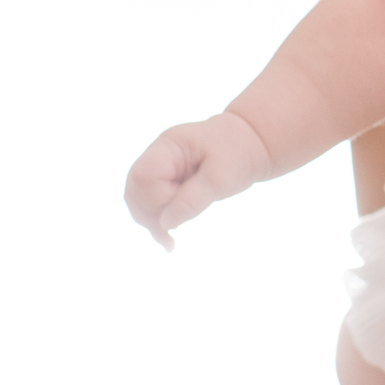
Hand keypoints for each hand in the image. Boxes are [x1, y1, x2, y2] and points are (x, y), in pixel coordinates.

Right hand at [124, 112, 271, 248]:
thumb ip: (193, 199)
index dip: (159, 197)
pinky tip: (169, 243)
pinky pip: (150, 203)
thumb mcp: (221, 178)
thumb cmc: (238, 154)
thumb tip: (165, 224)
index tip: (186, 198)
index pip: (144, 176)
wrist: (249, 142)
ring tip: (170, 241)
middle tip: (176, 227)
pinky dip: (158, 222)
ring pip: (138, 199)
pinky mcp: (165, 180)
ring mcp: (159, 167)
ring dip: (152, 222)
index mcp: (170, 145)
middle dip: (152, 213)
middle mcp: (158, 154)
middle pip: (135, 189)